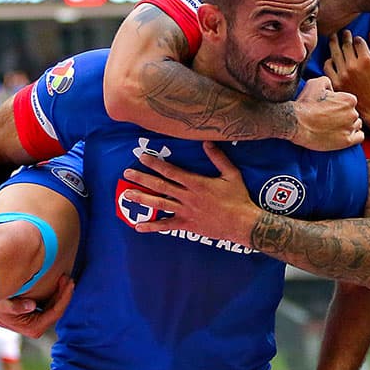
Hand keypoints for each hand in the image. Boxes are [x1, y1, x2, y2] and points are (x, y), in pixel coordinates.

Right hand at [0, 273, 74, 338]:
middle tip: (68, 278)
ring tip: (65, 278)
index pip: (55, 313)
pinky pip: (51, 304)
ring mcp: (39, 322)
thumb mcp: (3, 305)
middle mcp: (38, 328)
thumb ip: (15, 307)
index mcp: (34, 328)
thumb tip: (31, 306)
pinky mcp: (38, 316)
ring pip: (56, 306)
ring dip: (61, 292)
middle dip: (65, 293)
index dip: (64, 298)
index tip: (68, 283)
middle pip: (58, 310)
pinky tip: (59, 282)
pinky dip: (56, 293)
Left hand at [121, 142, 260, 243]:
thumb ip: (218, 158)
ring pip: (160, 204)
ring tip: (127, 195)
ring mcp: (186, 212)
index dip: (155, 163)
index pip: (171, 171)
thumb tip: (207, 142)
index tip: (142, 157)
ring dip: (142, 199)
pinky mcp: (187, 225)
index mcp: (196, 183)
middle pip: (160, 186)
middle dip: (142, 179)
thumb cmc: (238, 198)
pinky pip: (167, 226)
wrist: (242, 223)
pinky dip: (152, 226)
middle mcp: (187, 197)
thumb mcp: (231, 174)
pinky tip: (138, 227)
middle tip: (126, 173)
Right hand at [288, 77, 363, 151]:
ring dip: (348, 125)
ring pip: (356, 125)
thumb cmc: (305, 104)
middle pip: (353, 113)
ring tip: (334, 127)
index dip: (340, 104)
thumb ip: (329, 82)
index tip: (330, 108)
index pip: (350, 102)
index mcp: (349, 99)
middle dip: (344, 115)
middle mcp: (353, 113)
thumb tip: (332, 89)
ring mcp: (350, 128)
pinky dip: (353, 135)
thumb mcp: (316, 83)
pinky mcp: (346, 141)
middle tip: (330, 118)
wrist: (296, 123)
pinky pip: (359, 137)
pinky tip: (342, 134)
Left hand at [324, 31, 369, 125]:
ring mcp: (343, 75)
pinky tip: (332, 58)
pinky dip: (329, 60)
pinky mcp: (336, 83)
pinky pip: (327, 66)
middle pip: (345, 45)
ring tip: (334, 38)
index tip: (357, 38)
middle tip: (344, 33)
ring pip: (335, 53)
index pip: (358, 41)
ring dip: (334, 43)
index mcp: (367, 60)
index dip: (357, 38)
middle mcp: (353, 66)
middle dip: (345, 36)